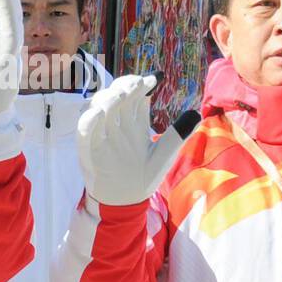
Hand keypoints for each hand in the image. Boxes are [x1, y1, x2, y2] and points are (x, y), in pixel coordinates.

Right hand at [77, 74, 198, 205]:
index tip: (156, 78)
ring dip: (108, 97)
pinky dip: (89, 119)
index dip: (142, 83)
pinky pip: (85, 131)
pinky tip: (99, 112)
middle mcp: (117, 126)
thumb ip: (176, 135)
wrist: (125, 204)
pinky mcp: (89, 150)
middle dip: (125, 84)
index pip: (136, 96)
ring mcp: (102, 136)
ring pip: (99, 107)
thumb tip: (196, 113)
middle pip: (117, 96)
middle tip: (138, 83)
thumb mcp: (163, 156)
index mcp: (134, 125)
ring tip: (122, 94)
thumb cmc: (142, 179)